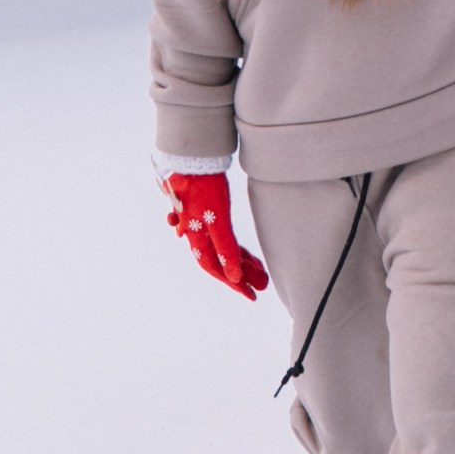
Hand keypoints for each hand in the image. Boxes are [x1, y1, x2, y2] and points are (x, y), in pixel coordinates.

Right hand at [166, 169, 267, 295]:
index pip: (217, 268)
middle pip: (220, 260)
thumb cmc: (204, 187)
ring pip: (221, 248)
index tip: (252, 295)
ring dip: (239, 260)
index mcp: (197, 238)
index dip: (234, 284)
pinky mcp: (206, 211)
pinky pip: (221, 235)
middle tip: (261, 283)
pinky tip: (242, 251)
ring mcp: (200, 223)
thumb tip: (232, 276)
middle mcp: (197, 234)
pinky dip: (233, 245)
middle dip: (241, 273)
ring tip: (259, 268)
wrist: (192, 158)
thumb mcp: (218, 220)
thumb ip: (225, 248)